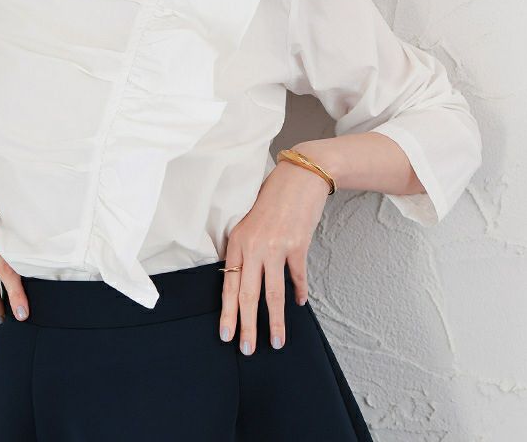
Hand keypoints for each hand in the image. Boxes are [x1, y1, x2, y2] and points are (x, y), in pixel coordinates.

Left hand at [218, 155, 331, 353]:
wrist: (299, 178)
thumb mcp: (248, 223)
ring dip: (274, 320)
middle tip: (247, 350)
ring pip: (273, 293)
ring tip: (277, 341)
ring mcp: (275, 246)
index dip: (227, 312)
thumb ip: (245, 250)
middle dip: (247, 326)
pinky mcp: (297, 244)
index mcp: (237, 241)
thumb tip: (242, 279)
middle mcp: (253, 246)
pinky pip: (297, 276)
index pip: (228, 284)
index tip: (226, 335)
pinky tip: (300, 303)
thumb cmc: (272, 199)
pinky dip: (299, 292)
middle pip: (248, 295)